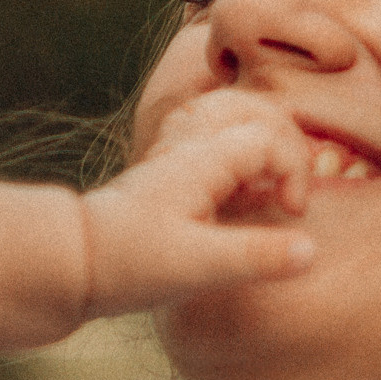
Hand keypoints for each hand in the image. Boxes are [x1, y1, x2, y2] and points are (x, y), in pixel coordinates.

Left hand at [78, 93, 319, 315]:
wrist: (69, 261)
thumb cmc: (129, 263)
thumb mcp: (197, 267)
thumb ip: (256, 256)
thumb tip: (311, 249)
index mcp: (205, 160)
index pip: (272, 138)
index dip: (296, 169)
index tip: (292, 212)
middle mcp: (193, 147)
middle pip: (258, 112)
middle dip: (289, 146)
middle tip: (291, 193)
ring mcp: (179, 156)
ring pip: (235, 118)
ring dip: (266, 143)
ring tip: (274, 182)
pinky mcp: (171, 173)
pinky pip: (216, 139)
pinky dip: (241, 153)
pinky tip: (241, 190)